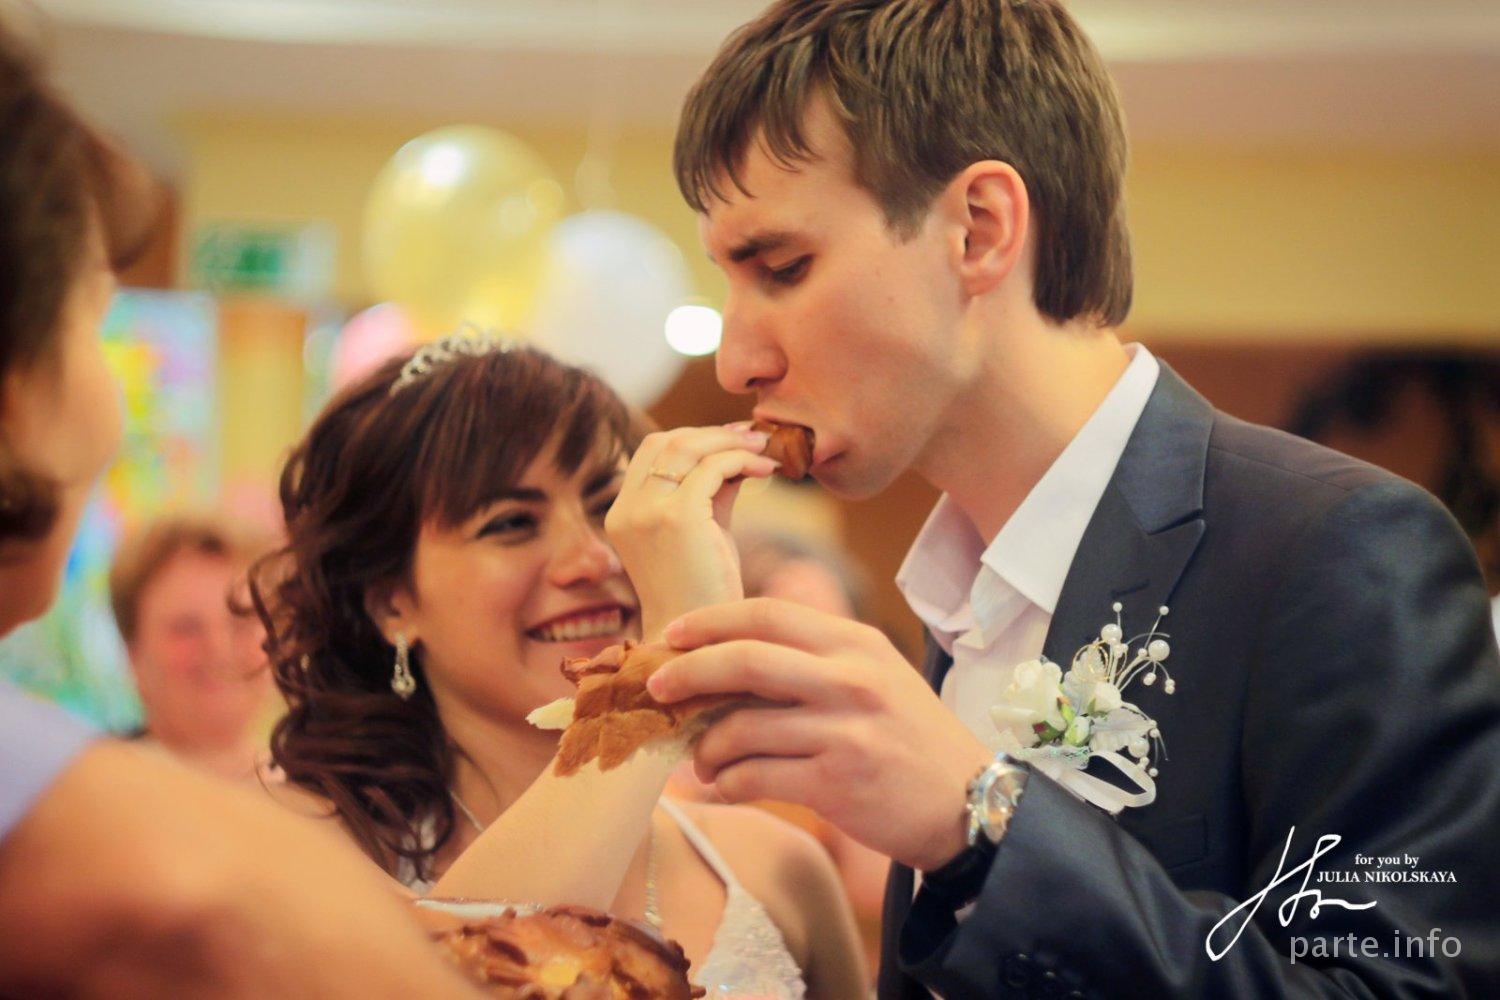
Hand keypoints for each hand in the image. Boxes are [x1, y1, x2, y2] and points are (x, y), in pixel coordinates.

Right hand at [606, 424, 776, 640]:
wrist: (696, 646)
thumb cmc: (703, 594)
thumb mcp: (701, 533)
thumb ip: (711, 492)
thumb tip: (737, 453)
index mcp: (622, 513)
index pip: (651, 451)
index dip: (692, 437)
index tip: (731, 439)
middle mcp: (627, 509)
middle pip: (666, 440)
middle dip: (712, 433)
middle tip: (753, 437)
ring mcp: (647, 512)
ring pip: (688, 447)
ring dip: (731, 442)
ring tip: (764, 450)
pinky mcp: (677, 518)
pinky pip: (713, 468)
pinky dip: (742, 461)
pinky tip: (766, 471)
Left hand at [647, 598, 992, 870]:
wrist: (969, 803)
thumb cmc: (910, 738)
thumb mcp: (875, 676)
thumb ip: (814, 659)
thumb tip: (727, 658)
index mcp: (855, 642)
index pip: (767, 613)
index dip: (710, 621)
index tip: (671, 635)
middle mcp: (850, 678)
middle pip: (745, 659)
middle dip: (687, 672)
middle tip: (656, 688)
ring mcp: (844, 730)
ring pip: (741, 726)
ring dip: (704, 746)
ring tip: (699, 760)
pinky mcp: (837, 783)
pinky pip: (755, 777)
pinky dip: (726, 784)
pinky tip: (723, 786)